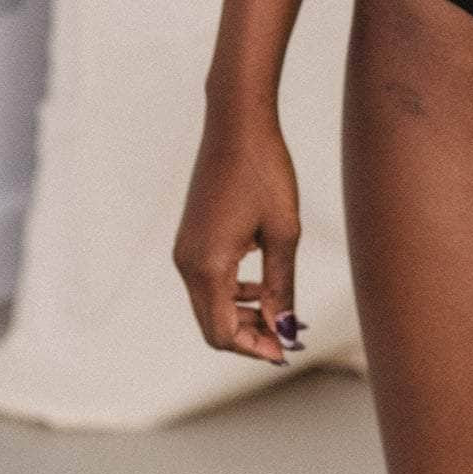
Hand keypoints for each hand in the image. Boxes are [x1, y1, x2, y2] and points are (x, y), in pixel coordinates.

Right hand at [173, 99, 307, 365]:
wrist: (236, 122)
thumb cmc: (264, 171)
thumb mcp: (283, 232)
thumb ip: (282, 286)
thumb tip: (285, 329)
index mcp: (207, 266)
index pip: (224, 334)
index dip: (256, 347)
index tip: (288, 351)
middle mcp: (186, 264)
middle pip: (212, 324)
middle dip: (249, 335)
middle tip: (287, 336)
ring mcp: (184, 249)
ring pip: (209, 304)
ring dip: (241, 314)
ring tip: (280, 309)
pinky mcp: (189, 237)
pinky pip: (206, 281)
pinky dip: (232, 291)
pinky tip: (262, 281)